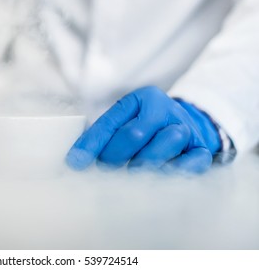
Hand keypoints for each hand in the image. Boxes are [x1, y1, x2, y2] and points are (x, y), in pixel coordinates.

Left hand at [66, 86, 220, 172]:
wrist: (190, 123)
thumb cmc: (148, 125)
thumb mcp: (127, 119)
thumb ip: (106, 135)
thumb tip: (77, 160)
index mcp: (142, 99)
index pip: (111, 121)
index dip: (91, 144)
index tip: (75, 163)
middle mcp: (164, 110)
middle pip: (135, 134)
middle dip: (113, 156)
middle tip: (103, 170)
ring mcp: (185, 128)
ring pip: (165, 143)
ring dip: (143, 164)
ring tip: (130, 174)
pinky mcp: (201, 149)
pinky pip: (191, 162)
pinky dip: (174, 172)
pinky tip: (159, 177)